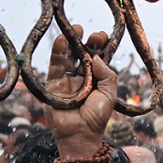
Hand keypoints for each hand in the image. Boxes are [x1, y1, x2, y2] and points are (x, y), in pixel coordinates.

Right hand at [45, 26, 116, 152]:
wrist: (79, 134)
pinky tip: (61, 39)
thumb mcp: (109, 94)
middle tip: (90, 32)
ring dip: (71, 42)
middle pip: (83, 55)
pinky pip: (55, 65)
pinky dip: (57, 52)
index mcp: (98, 80)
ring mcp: (67, 80)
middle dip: (87, 42)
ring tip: (75, 27)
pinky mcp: (53, 84)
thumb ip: (106, 74)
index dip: (100, 46)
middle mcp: (82, 78)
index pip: (98, 58)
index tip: (102, 35)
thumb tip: (95, 57)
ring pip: (68, 57)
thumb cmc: (97, 117)